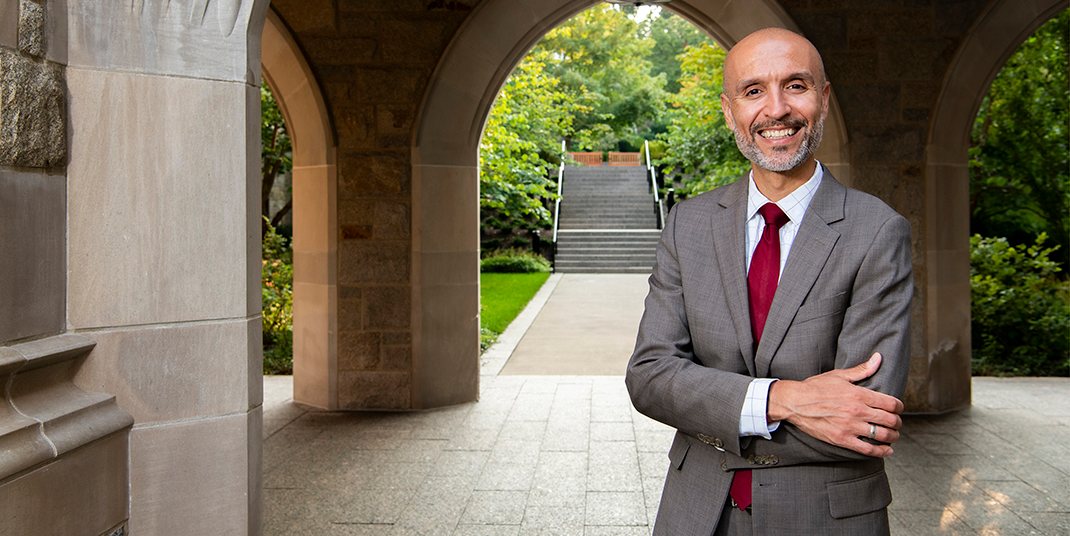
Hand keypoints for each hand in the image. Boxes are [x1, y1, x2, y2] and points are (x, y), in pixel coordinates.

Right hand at [767, 353, 903, 456]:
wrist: (795, 402)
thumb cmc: (815, 387)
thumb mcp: (839, 375)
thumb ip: (862, 369)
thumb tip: (878, 358)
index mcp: (859, 395)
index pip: (891, 403)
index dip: (899, 407)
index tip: (899, 408)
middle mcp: (857, 411)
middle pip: (890, 420)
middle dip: (897, 422)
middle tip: (896, 422)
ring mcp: (850, 427)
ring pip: (882, 435)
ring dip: (893, 436)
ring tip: (893, 435)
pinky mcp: (842, 440)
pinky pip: (868, 449)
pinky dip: (881, 451)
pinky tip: (886, 450)